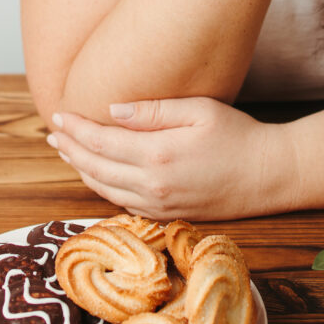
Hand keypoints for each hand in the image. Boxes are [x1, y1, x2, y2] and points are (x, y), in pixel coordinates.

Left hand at [45, 97, 294, 220]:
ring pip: (104, 189)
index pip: (100, 142)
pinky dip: (101, 187)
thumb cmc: (238, 136)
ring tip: (66, 151)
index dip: (76, 128)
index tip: (58, 114)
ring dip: (81, 169)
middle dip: (70, 149)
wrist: (269, 176)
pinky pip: (122, 202)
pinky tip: (96, 174)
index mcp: (157, 156)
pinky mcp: (166, 214)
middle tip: (53, 132)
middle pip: (95, 168)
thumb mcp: (199, 110)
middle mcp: (152, 186)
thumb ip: (153, 111)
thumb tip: (112, 110)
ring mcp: (158, 204)